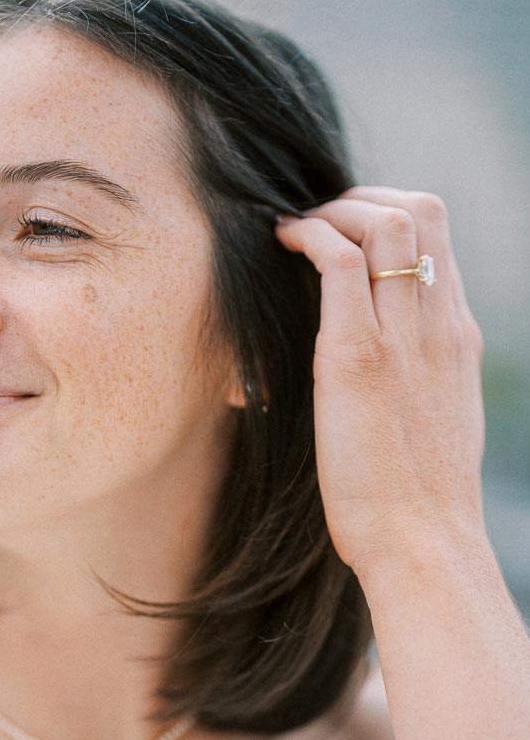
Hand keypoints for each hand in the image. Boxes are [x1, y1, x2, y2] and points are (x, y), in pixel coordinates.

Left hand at [274, 187, 486, 578]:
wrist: (424, 542)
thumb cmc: (416, 499)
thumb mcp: (430, 419)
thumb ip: (413, 377)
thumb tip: (374, 366)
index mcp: (457, 336)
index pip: (437, 237)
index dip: (388, 214)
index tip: (346, 230)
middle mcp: (439, 324)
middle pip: (422, 209)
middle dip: (362, 197)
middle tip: (317, 220)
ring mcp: (404, 337)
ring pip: (388, 222)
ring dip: (333, 209)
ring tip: (296, 230)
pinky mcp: (358, 357)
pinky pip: (341, 262)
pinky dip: (309, 236)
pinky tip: (283, 244)